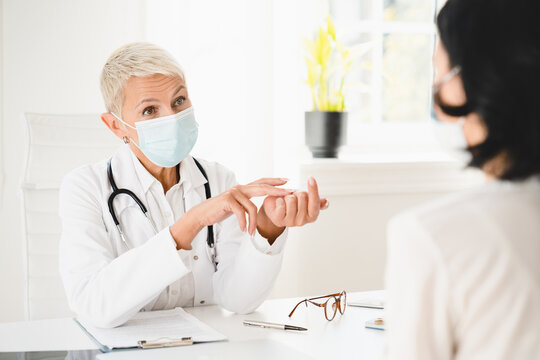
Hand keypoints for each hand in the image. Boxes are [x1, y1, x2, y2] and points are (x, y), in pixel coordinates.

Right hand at [169, 178, 292, 249]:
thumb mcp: (237, 205)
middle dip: (277, 191)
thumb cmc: (220, 211)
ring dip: (253, 223)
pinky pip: (241, 213)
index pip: (262, 182)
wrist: (203, 214)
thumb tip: (256, 206)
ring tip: (252, 233)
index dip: (275, 181)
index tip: (287, 181)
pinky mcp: (228, 200)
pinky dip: (244, 223)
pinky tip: (244, 230)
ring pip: (252, 207)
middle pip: (262, 187)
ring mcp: (234, 193)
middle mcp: (240, 188)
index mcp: (244, 188)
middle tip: (288, 193)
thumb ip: (246, 202)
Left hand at [257, 177, 328, 242]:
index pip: (315, 201)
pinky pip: (281, 203)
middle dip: (297, 193)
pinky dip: (279, 200)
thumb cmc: (293, 203)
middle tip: (294, 197)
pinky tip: (279, 203)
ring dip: (287, 196)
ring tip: (286, 201)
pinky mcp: (279, 220)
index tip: (311, 178)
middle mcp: (303, 221)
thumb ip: (316, 201)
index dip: (313, 189)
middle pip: (302, 196)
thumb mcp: (306, 200)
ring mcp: (291, 222)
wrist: (276, 209)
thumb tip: (326, 202)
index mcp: (312, 216)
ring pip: (291, 199)